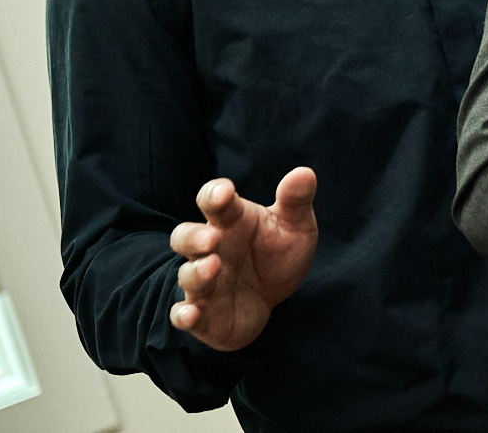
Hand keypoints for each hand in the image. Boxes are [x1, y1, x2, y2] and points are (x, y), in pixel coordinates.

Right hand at [168, 168, 317, 350]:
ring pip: (187, 274)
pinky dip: (183, 315)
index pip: (213, 200)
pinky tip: (190, 315)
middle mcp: (210, 250)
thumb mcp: (295, 225)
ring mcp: (204, 282)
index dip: (214, 194)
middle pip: (185, 236)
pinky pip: (183, 314)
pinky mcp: (203, 315)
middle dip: (194, 237)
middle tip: (212, 238)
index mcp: (231, 220)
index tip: (224, 192)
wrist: (272, 298)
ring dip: (196, 272)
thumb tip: (304, 173)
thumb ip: (296, 201)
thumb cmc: (277, 252)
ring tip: (213, 267)